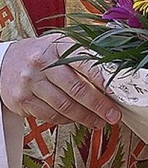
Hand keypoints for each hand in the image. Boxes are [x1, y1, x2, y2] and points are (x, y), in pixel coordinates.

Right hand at [0, 33, 121, 127]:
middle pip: (76, 88)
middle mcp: (42, 63)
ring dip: (85, 117)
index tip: (116, 91)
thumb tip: (115, 72)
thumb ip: (85, 55)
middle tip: (113, 115)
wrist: (5, 61)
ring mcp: (30, 82)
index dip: (102, 79)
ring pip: (64, 106)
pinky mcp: (22, 100)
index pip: (85, 63)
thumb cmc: (43, 53)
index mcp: (58, 46)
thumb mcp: (62, 45)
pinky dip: (66, 120)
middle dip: (99, 105)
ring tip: (99, 121)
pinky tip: (77, 119)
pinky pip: (50, 116)